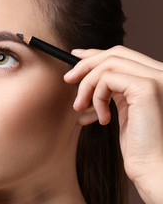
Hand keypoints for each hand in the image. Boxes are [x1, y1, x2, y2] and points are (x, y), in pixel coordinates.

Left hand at [64, 45, 162, 202]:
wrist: (152, 167)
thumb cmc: (137, 144)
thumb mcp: (123, 108)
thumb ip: (114, 88)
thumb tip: (88, 71)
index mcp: (155, 76)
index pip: (122, 53)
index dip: (95, 53)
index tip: (75, 57)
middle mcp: (160, 73)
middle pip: (114, 53)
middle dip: (86, 64)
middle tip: (68, 79)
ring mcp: (156, 78)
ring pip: (108, 65)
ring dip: (87, 86)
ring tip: (81, 107)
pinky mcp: (146, 88)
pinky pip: (107, 80)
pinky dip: (96, 97)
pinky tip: (102, 118)